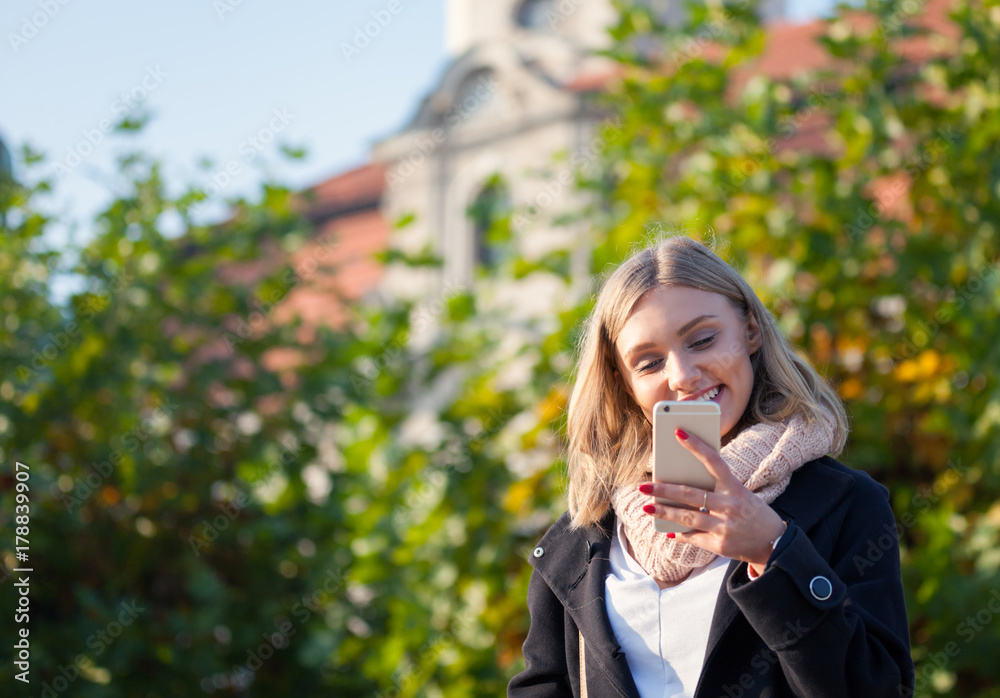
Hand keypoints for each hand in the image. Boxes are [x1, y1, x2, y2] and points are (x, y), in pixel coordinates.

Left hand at [640, 428, 785, 574]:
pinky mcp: (720, 545)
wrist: (774, 543)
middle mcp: (730, 506)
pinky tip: (668, 531)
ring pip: (687, 517)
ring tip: (647, 507)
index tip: (678, 432)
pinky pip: (693, 536)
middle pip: (690, 494)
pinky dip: (679, 533)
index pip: (714, 461)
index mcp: (736, 488)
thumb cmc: (750, 511)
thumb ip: (715, 488)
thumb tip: (683, 481)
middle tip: (643, 486)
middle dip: (663, 490)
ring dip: (664, 512)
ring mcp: (724, 526)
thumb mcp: (740, 494)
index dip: (696, 446)